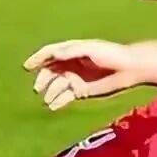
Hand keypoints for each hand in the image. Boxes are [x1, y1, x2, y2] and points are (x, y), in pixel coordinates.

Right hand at [22, 39, 140, 110]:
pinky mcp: (81, 91)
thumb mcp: (90, 49)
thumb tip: (53, 54)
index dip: (37, 58)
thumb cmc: (111, 54)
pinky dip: (57, 102)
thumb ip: (71, 51)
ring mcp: (75, 78)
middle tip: (38, 88)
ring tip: (47, 100)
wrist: (129, 69)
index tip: (27, 67)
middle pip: (50, 71)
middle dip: (42, 79)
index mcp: (72, 51)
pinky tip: (52, 106)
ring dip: (49, 92)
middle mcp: (71, 64)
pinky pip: (65, 97)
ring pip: (56, 85)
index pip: (50, 53)